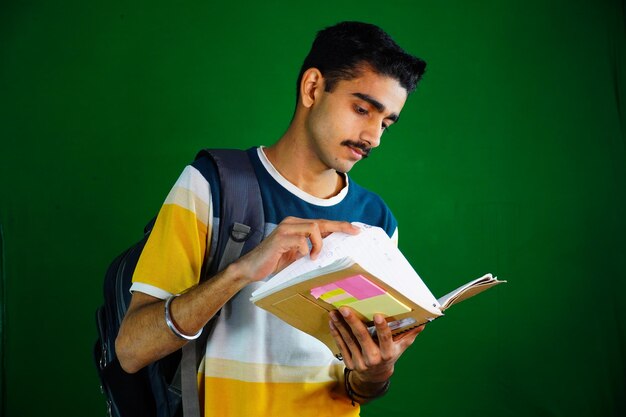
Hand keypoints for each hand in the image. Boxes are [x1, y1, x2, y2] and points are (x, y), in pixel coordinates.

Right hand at [232, 217, 359, 283]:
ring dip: (319, 244)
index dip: (340, 226)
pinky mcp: (280, 238)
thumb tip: (333, 250)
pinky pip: (301, 240)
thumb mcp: (298, 256)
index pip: (322, 223)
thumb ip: (312, 249)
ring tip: (315, 257)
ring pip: (313, 228)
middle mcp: (291, 222)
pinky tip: (301, 258)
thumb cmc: (274, 262)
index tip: (356, 230)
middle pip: (321, 222)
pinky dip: (305, 250)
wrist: (251, 268)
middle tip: (355, 232)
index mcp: (296, 225)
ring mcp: (285, 228)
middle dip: (340, 227)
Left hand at [329, 307, 424, 383]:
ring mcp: (359, 361)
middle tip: (345, 309)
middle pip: (362, 338)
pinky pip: (341, 346)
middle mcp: (373, 358)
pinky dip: (336, 333)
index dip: (382, 328)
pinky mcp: (349, 363)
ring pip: (348, 340)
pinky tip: (332, 322)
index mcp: (387, 353)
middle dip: (353, 322)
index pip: (385, 339)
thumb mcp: (401, 347)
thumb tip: (423, 322)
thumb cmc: (389, 356)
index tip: (377, 315)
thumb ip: (409, 334)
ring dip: (340, 325)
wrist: (375, 377)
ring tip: (334, 312)